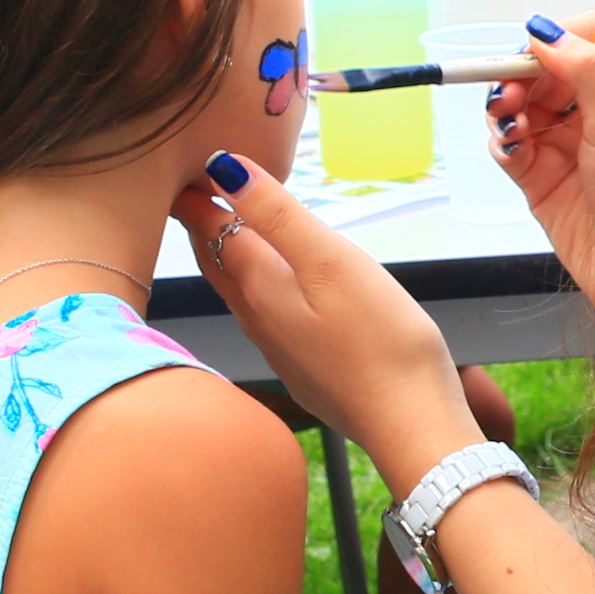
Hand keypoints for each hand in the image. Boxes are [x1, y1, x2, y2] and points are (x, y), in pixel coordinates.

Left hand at [167, 154, 480, 490]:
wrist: (408, 425)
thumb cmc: (380, 340)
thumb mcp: (330, 260)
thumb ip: (277, 214)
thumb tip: (224, 168)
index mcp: (261, 286)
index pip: (213, 231)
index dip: (196, 199)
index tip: (187, 171)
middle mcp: (259, 320)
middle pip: (218, 265)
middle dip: (203, 228)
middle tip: (194, 197)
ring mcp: (280, 352)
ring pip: (239, 296)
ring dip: (228, 260)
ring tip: (230, 234)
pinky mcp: (304, 372)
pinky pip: (266, 321)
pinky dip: (258, 292)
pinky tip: (281, 293)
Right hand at [490, 14, 594, 322]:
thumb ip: (586, 70)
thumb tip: (548, 32)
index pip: (590, 38)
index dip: (559, 38)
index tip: (535, 51)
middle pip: (546, 70)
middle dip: (523, 75)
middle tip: (511, 92)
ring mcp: (568, 143)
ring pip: (522, 105)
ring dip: (507, 106)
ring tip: (508, 120)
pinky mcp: (541, 175)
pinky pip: (510, 145)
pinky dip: (503, 141)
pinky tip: (510, 147)